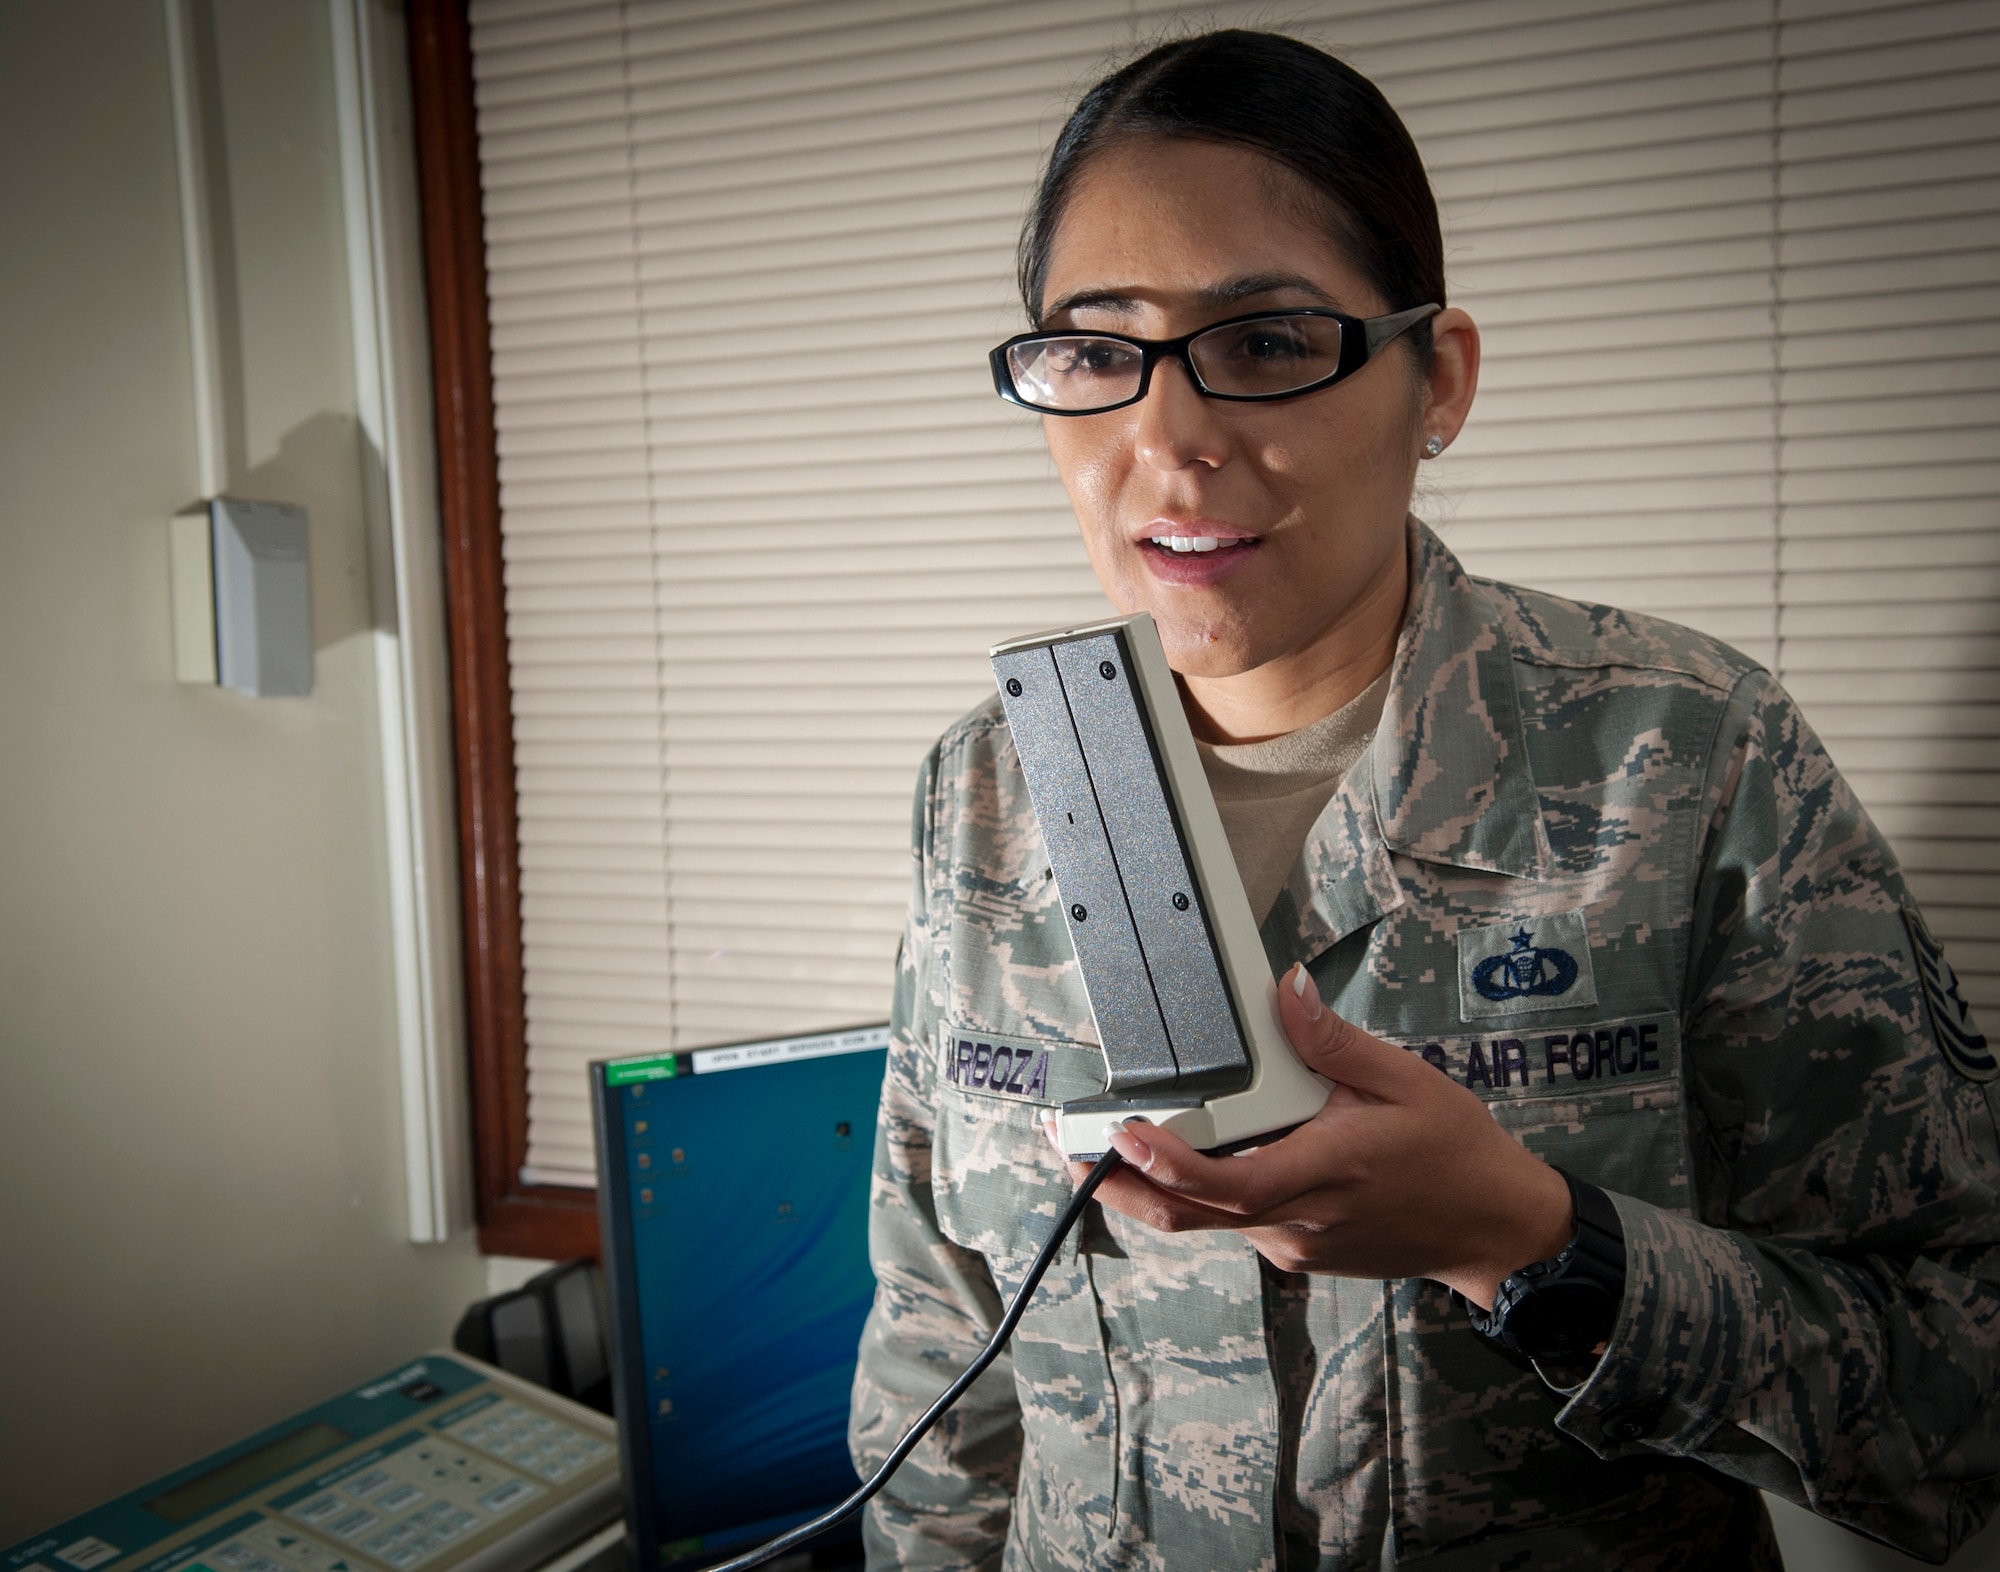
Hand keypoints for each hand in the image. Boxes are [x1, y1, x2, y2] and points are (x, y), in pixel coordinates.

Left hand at [1048, 964, 1572, 1307]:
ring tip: (1114, 1135)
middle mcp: (1298, 1219)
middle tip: (1065, 1146)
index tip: (1125, 1136)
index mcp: (1325, 1172)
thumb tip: (1285, 991)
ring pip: (1208, 1219)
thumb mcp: (1402, 1079)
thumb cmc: (1453, 1153)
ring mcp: (1293, 1244)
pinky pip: (1236, 1220)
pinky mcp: (1295, 1251)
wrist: (1492, 1226)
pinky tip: (1197, 1151)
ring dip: (1158, 1184)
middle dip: (1117, 1187)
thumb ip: (1332, 1040)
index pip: (1230, 1183)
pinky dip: (1205, 1189)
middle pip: (1190, 1214)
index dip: (1169, 1165)